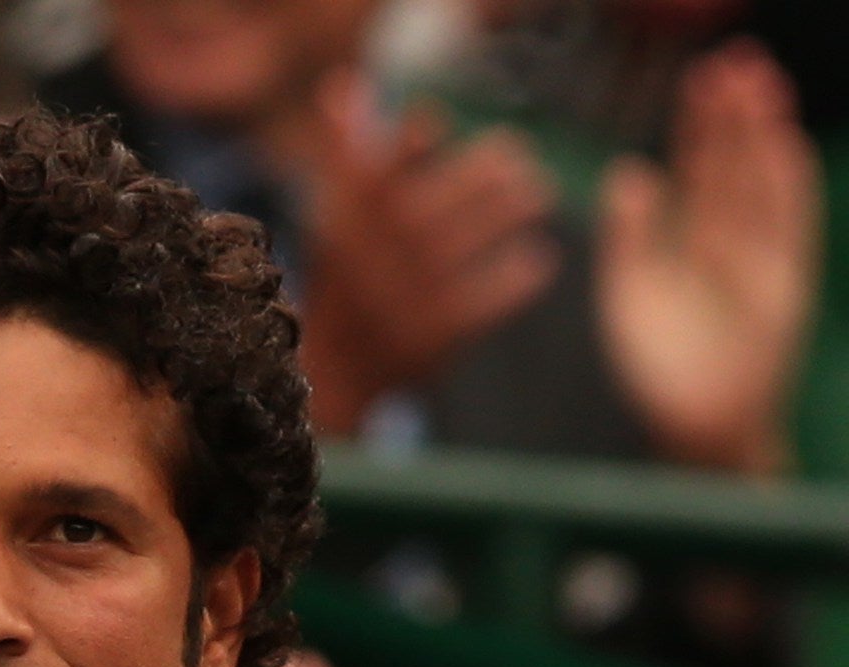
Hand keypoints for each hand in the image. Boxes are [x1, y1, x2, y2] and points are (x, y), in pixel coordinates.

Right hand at [295, 72, 559, 433]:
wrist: (335, 375)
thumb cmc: (345, 284)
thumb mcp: (333, 219)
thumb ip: (343, 154)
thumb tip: (343, 86)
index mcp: (349, 222)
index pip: (385, 163)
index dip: (417, 136)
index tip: (438, 126)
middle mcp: (378, 254)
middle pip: (447, 194)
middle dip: (492, 171)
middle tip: (521, 164)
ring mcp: (409, 294)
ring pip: (477, 237)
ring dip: (516, 210)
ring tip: (539, 196)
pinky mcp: (437, 334)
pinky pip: (494, 294)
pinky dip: (522, 274)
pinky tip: (537, 260)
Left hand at [596, 40, 819, 477]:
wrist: (693, 429)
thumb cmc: (658, 371)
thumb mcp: (630, 294)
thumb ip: (631, 237)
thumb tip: (629, 172)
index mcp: (691, 247)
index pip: (700, 174)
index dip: (701, 128)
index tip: (701, 79)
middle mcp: (731, 249)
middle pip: (736, 169)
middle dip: (735, 118)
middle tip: (734, 60)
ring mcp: (763, 264)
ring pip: (764, 187)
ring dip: (763, 138)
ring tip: (760, 87)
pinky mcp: (784, 287)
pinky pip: (789, 228)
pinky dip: (787, 188)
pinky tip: (783, 147)